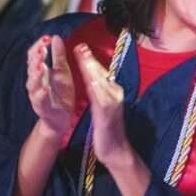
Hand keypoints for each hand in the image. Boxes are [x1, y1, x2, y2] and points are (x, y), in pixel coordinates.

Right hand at [26, 35, 73, 138]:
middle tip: (43, 48)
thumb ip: (58, 56)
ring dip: (36, 74)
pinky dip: (41, 94)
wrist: (62, 117)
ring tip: (41, 66)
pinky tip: (45, 88)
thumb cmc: (61, 92)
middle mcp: (35, 83)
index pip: (34, 56)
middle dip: (37, 57)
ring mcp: (37, 95)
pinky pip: (40, 101)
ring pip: (33, 84)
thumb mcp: (63, 71)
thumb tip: (56, 37)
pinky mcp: (43, 108)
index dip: (39, 46)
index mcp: (40, 73)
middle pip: (32, 68)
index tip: (47, 37)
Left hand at [74, 43, 129, 167]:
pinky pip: (99, 96)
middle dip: (89, 60)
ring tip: (81, 58)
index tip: (82, 47)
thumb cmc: (107, 130)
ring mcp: (113, 103)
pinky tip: (88, 79)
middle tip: (79, 46)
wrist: (116, 150)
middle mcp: (115, 94)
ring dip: (90, 68)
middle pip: (100, 74)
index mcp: (114, 92)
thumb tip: (92, 79)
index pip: (101, 73)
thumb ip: (99, 93)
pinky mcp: (107, 112)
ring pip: (99, 82)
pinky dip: (93, 86)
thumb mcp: (103, 108)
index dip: (91, 60)